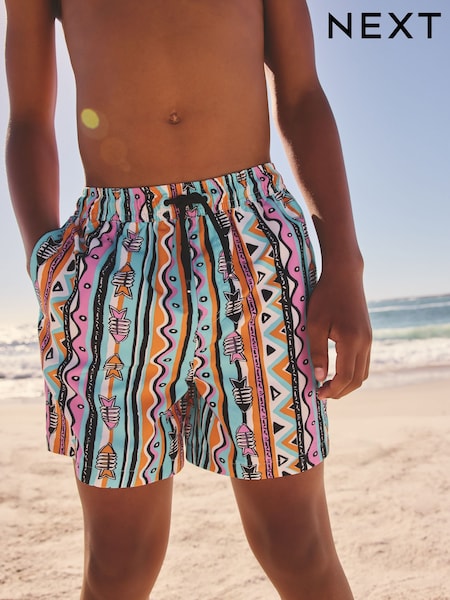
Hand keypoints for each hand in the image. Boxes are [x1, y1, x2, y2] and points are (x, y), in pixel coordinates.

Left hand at [306, 268, 371, 399]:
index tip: (318, 394)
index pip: (346, 377)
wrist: (344, 275)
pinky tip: (337, 370)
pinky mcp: (367, 335)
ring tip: (328, 385)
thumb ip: (317, 352)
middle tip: (322, 394)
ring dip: (348, 383)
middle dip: (341, 391)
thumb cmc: (325, 297)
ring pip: (363, 372)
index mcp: (352, 340)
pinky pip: (363, 361)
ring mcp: (369, 339)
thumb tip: (320, 378)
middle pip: (358, 379)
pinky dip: (352, 372)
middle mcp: (365, 342)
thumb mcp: (314, 324)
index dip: (333, 390)